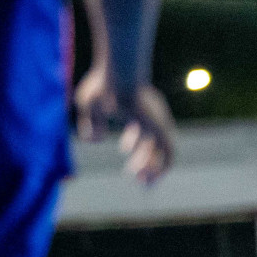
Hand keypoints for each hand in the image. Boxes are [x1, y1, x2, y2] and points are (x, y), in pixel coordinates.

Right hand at [74, 67, 175, 185]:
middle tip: (138, 178)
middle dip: (147, 161)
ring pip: (164, 151)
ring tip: (141, 182)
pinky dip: (160, 166)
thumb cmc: (103, 85)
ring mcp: (159, 121)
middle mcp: (154, 115)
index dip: (135, 141)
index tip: (125, 149)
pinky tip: (144, 175)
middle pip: (155, 143)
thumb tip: (95, 140)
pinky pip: (167, 153)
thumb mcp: (89, 103)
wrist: (121, 74)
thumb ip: (91, 123)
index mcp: (139, 108)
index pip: (143, 128)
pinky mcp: (161, 127)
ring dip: (154, 168)